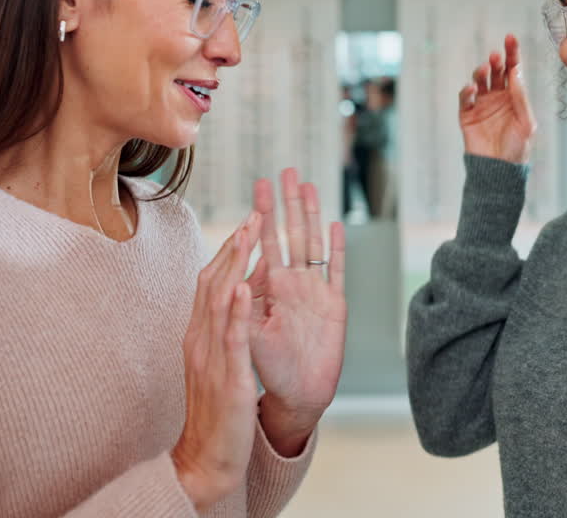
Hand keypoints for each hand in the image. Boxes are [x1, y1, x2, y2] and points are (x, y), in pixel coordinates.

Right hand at [171, 214, 261, 511]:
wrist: (208, 455)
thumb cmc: (217, 410)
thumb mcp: (218, 362)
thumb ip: (223, 331)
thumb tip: (234, 300)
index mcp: (200, 334)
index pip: (212, 283)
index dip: (230, 251)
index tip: (248, 223)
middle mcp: (201, 338)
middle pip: (213, 281)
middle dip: (235, 245)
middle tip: (255, 212)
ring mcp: (211, 355)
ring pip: (220, 299)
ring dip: (235, 263)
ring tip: (251, 233)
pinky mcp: (228, 375)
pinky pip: (232, 337)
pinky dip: (238, 309)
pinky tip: (246, 286)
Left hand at [245, 169, 346, 450]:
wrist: (297, 396)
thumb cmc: (268, 368)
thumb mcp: (246, 337)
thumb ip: (240, 309)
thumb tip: (231, 281)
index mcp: (269, 289)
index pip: (264, 244)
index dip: (261, 217)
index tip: (258, 189)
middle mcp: (293, 285)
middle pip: (290, 234)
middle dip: (286, 203)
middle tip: (282, 171)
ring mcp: (315, 292)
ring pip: (313, 244)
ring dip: (310, 215)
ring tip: (307, 186)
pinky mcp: (335, 306)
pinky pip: (335, 271)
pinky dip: (335, 249)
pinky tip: (334, 225)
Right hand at [458, 34, 536, 163]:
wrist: (500, 170)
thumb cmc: (517, 148)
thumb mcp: (526, 122)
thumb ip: (521, 97)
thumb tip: (516, 72)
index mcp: (514, 96)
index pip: (513, 70)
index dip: (512, 53)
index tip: (511, 38)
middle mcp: (497, 96)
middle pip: (496, 72)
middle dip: (497, 61)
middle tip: (497, 56)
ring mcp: (481, 105)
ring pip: (480, 81)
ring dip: (481, 72)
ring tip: (485, 69)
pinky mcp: (467, 115)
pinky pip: (465, 99)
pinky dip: (467, 91)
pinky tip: (473, 88)